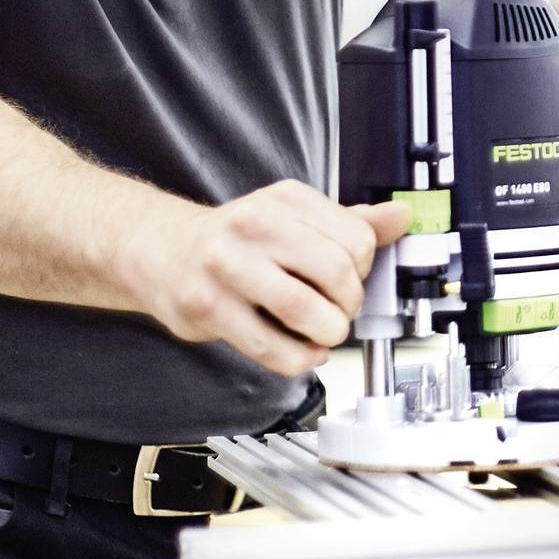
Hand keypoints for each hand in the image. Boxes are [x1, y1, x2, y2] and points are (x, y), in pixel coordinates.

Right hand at [119, 178, 409, 378]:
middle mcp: (255, 225)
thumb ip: (347, 221)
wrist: (158, 249)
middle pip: (338, 273)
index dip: (364, 270)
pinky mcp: (207, 308)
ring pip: (308, 312)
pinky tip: (300, 351)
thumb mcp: (291, 217)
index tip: (351, 280)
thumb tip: (400, 218)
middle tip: (340, 312)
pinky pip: (273, 349)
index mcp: (285, 199)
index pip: (357, 238)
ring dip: (328, 334)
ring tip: (322, 333)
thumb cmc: (233, 238)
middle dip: (349, 305)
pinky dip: (300, 359)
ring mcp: (227, 266)